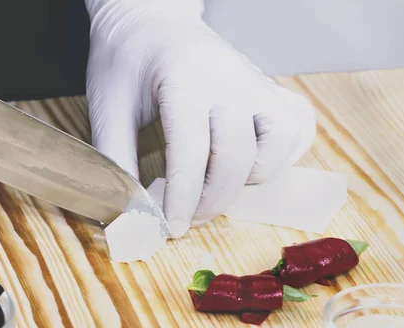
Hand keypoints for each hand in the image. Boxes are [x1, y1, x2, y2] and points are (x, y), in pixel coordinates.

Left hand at [86, 2, 315, 237]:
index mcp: (184, 80)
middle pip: (237, 156)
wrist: (151, 23)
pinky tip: (248, 164)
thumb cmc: (127, 61)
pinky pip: (295, 127)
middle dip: (212, 201)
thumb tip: (129, 212)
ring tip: (216, 185)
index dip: (182, 198)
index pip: (192, 152)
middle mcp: (229, 79)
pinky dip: (279, 155)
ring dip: (250, 177)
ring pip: (279, 142)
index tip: (170, 228)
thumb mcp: (108, 108)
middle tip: (186, 220)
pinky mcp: (268, 87)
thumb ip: (116, 159)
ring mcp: (254, 82)